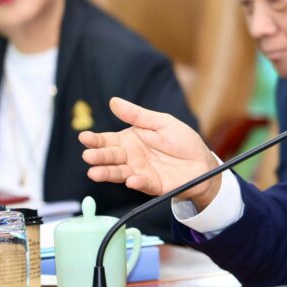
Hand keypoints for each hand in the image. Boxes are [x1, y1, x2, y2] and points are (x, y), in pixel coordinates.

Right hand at [79, 97, 219, 209]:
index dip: (95, 139)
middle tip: (88, 156)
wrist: (202, 161)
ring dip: (108, 173)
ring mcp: (139, 171)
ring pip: (119, 172)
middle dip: (98, 157)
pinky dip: (137, 181)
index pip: (108, 140)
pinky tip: (131, 179)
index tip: (84, 137)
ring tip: (95, 172)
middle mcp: (130, 157)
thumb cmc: (182, 140)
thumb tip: (114, 101)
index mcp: (130, 140)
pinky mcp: (152, 184)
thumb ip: (138, 116)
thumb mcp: (161, 122)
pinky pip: (142, 183)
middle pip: (110, 157)